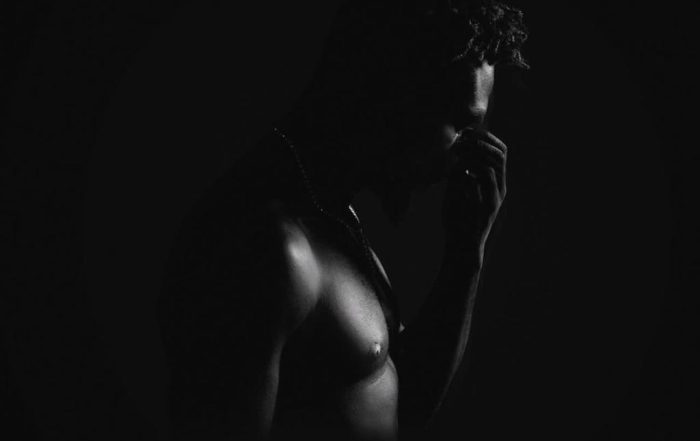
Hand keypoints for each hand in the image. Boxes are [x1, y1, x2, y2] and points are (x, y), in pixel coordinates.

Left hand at [441, 128, 506, 255]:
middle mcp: (499, 189)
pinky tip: (456, 174)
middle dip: (480, 143)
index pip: (501, 151)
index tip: (466, 133)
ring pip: (490, 168)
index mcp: (496, 182)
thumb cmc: (458, 218)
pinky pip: (478, 185)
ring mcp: (494, 199)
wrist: (461, 247)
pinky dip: (466, 174)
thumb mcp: (458, 190)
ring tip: (456, 155)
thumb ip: (460, 172)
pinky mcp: (485, 210)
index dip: (486, 137)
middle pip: (499, 156)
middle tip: (460, 142)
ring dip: (472, 157)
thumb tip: (456, 150)